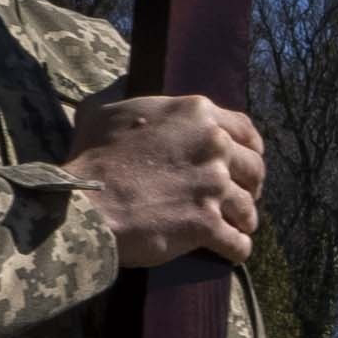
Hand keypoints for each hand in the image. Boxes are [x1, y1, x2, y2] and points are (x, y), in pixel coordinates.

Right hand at [73, 94, 266, 274]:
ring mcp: (213, 186)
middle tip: (239, 199)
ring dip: (243, 220)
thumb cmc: (91, 156)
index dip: (249, 149)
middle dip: (250, 186)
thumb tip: (121, 85)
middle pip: (254, 169)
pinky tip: (230, 252)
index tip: (244, 163)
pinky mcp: (206, 224)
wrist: (83, 201)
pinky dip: (236, 249)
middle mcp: (214, 146)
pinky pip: (238, 242)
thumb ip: (127, 98)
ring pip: (249, 208)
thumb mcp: (106, 111)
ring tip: (236, 228)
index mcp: (197, 114)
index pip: (245, 129)